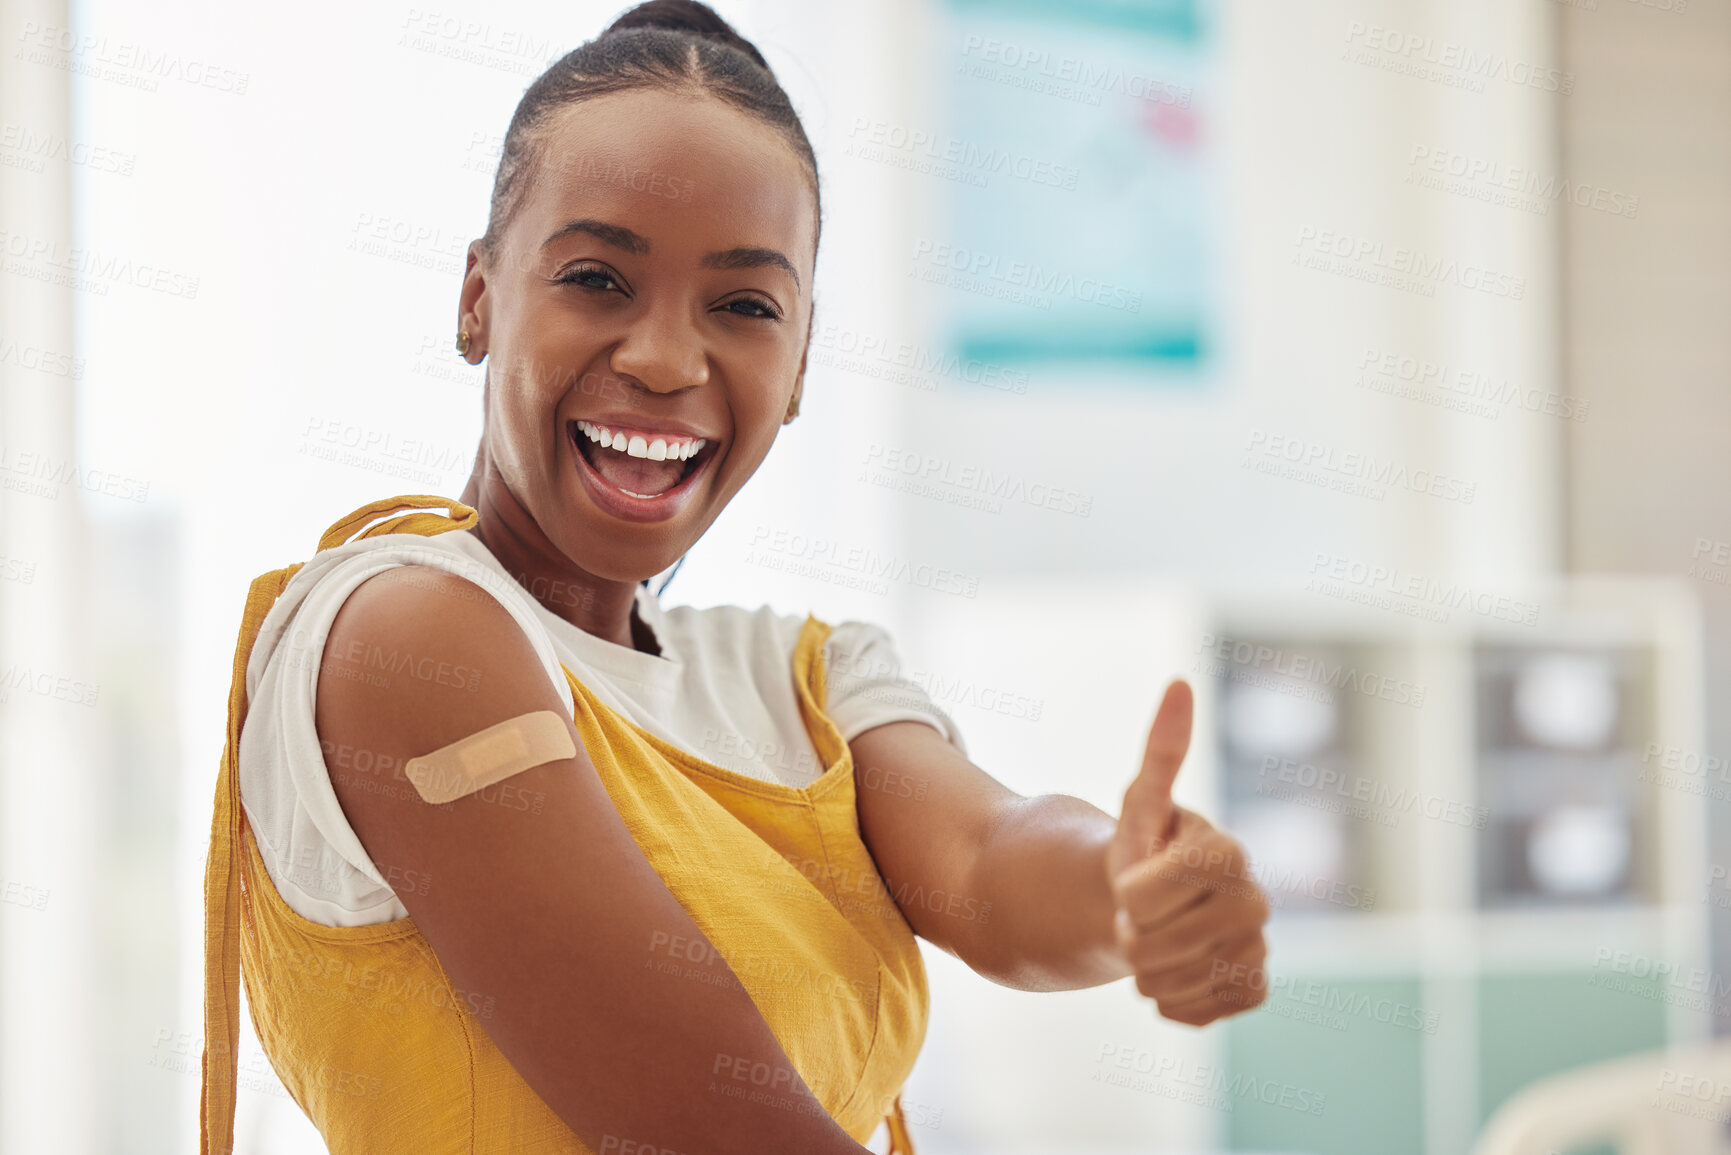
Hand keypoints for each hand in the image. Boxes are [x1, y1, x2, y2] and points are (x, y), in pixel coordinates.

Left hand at [1105, 680, 1270, 1025]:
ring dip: (1145, 969)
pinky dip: (1169, 999)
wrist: (1152, 910)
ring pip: (1171, 982)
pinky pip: (1193, 1012)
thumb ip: (1162, 749)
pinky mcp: (1254, 991)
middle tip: (1141, 915)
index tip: (1134, 880)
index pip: (1144, 896)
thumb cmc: (1144, 851)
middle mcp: (1256, 901)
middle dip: (1130, 933)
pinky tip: (1176, 971)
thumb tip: (1182, 682)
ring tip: (1156, 941)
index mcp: (1228, 852)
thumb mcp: (1140, 803)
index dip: (1126, 894)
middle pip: (1154, 945)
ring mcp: (1258, 950)